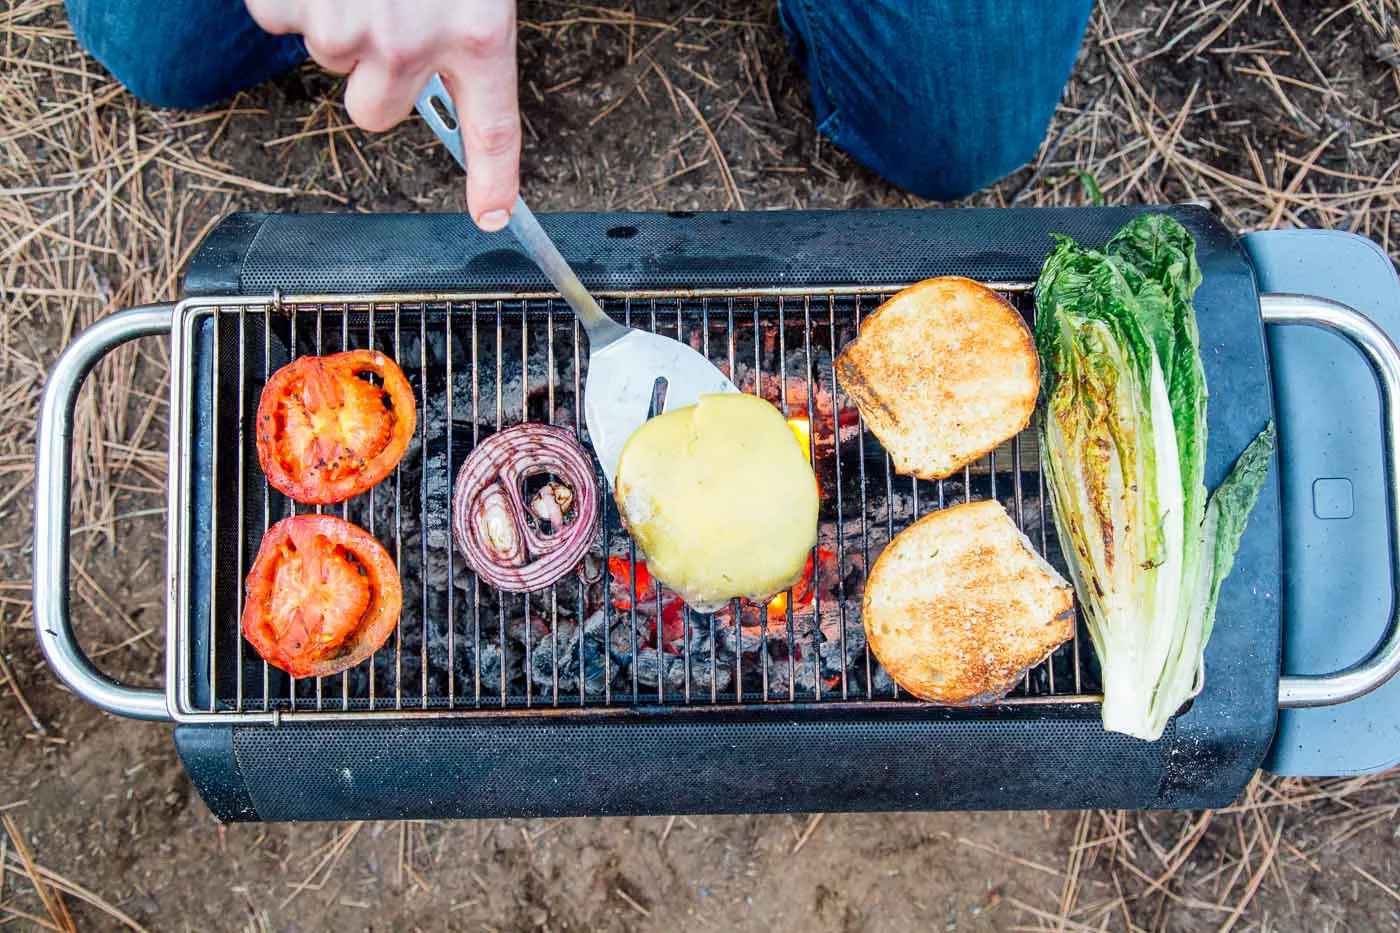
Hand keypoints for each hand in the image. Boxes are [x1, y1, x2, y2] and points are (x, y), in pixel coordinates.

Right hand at [246, 0, 519, 230]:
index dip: (495, 179)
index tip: (492, 215)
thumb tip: (444, 69)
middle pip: (374, 111)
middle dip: (372, 72)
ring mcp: (349, 28)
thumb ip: (458, 30)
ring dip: (331, 14)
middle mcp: (414, 45)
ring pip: (326, 54)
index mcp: (479, 33)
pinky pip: (278, 17)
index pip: (495, 128)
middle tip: (382, 12)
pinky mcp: (293, 3)